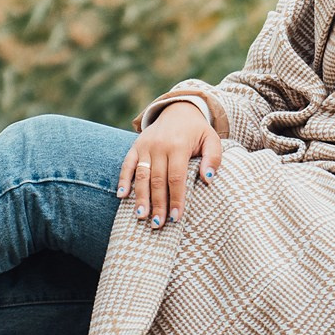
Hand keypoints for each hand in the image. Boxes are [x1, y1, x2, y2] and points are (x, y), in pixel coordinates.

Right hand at [116, 99, 222, 226]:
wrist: (178, 110)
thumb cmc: (198, 131)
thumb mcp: (212, 140)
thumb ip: (213, 158)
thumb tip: (208, 179)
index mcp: (179, 146)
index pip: (176, 177)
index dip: (176, 198)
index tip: (175, 217)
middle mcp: (159, 146)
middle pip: (157, 180)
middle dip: (157, 204)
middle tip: (158, 224)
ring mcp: (145, 146)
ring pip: (141, 175)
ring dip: (140, 197)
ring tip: (141, 216)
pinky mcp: (136, 146)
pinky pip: (127, 164)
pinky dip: (123, 179)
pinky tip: (121, 196)